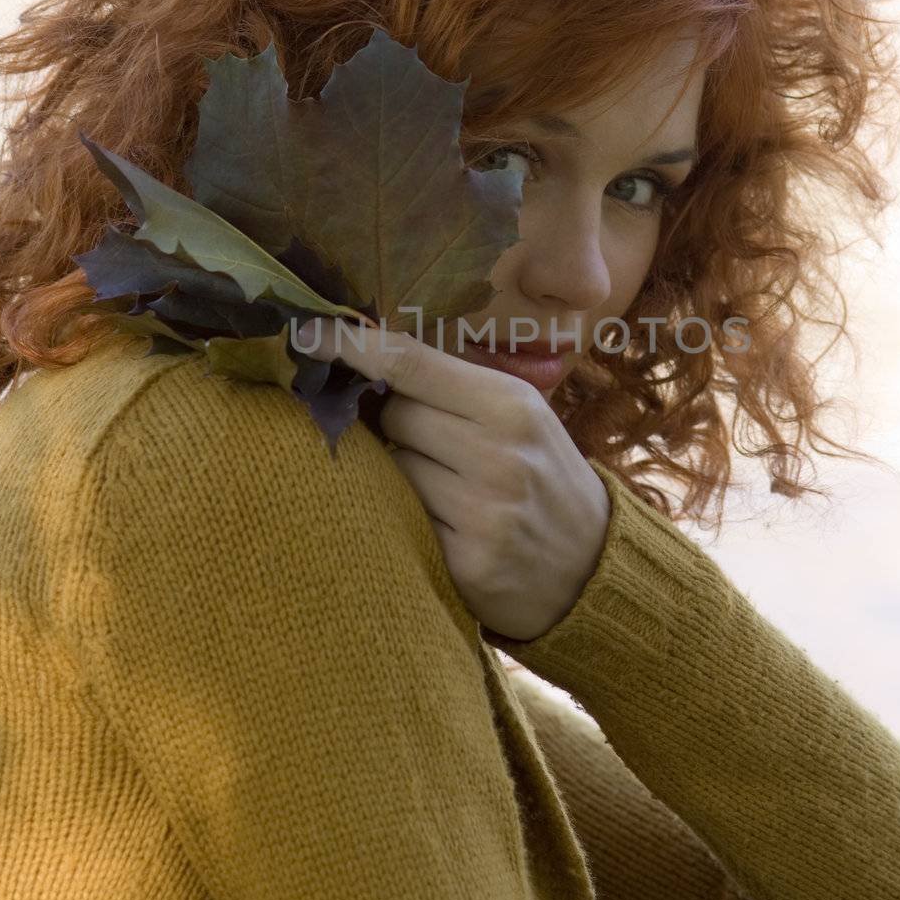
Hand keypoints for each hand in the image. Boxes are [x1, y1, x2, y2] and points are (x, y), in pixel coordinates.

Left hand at [293, 318, 610, 641]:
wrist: (596, 567)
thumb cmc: (544, 477)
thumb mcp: (522, 416)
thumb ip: (455, 388)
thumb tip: (365, 354)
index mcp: (513, 405)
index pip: (410, 362)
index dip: (348, 344)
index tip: (304, 332)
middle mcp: (499, 455)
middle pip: (394, 415)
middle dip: (396, 423)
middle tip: (431, 444)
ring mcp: (483, 514)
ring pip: (391, 469)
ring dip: (401, 474)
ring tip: (446, 489)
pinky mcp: (466, 565)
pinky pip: (400, 522)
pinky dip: (409, 519)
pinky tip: (444, 527)